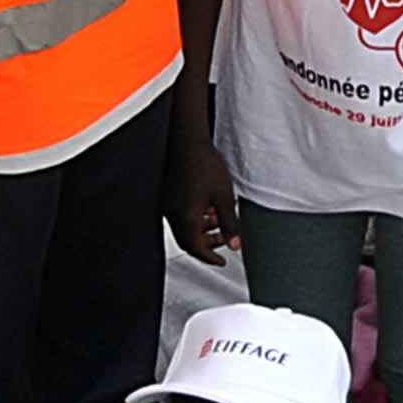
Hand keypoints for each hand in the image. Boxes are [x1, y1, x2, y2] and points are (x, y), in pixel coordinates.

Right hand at [165, 120, 243, 263]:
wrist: (187, 141)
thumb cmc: (204, 164)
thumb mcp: (224, 197)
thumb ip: (230, 223)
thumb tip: (235, 243)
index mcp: (186, 219)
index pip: (197, 250)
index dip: (210, 258)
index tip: (221, 261)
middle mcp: (173, 215)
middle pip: (188, 241)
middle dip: (207, 245)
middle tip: (224, 241)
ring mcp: (168, 204)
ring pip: (184, 228)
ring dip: (202, 230)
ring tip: (219, 220)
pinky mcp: (168, 195)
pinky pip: (179, 216)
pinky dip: (194, 218)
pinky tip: (207, 207)